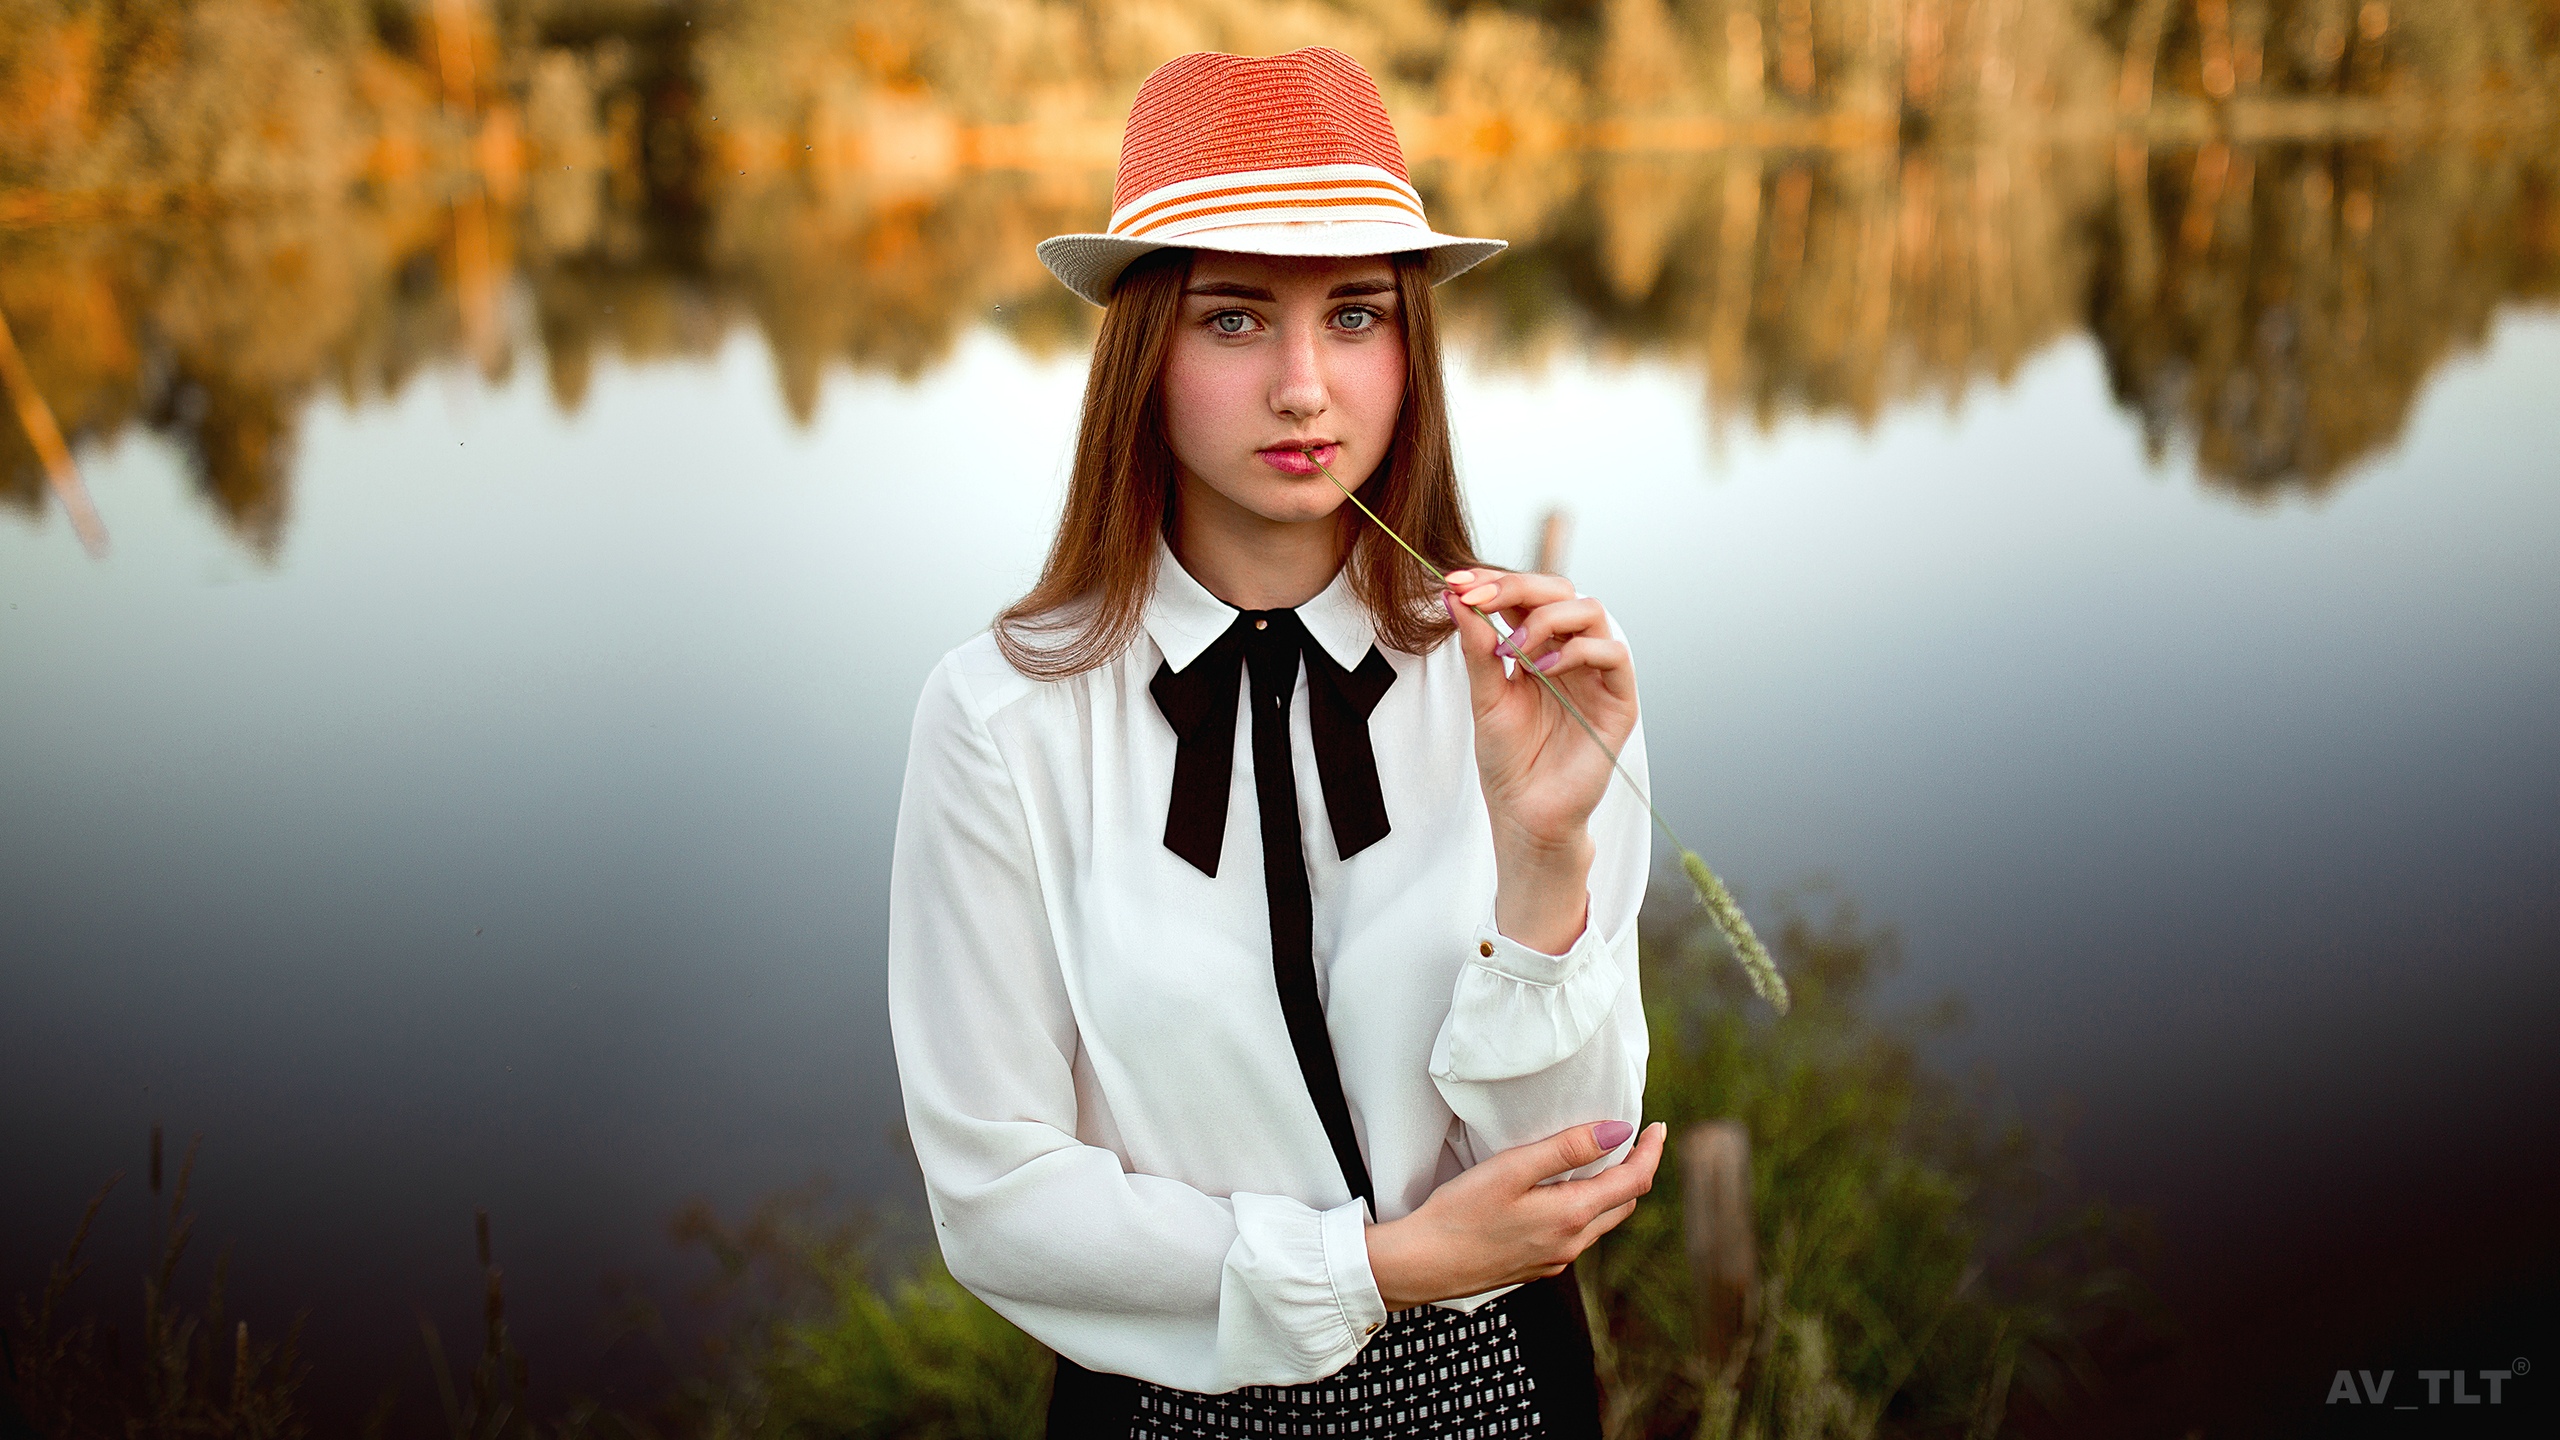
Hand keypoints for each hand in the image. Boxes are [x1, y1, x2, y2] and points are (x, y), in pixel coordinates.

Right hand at [1364, 1120, 1666, 1310]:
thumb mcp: (1512, 1169)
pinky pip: (1576, 1236)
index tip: (1657, 1126)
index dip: (1651, 1152)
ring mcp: (1554, 1260)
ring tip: (1600, 1160)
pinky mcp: (1536, 1267)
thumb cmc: (1459, 1213)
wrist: (1422, 1265)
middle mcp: (1571, 1244)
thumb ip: (1567, 1148)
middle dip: (1634, 1170)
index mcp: (1571, 1217)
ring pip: (1600, 1222)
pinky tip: (1562, 1193)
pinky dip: (1584, 1209)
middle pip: (1623, 1204)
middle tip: (1632, 1138)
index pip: (1634, 1182)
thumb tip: (1617, 1132)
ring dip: (1610, 1191)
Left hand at [1441, 569, 1637, 951]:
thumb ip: (1476, 648)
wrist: (1527, 814)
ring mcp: (1597, 673)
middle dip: (1516, 586)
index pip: (1524, 595)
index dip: (1493, 581)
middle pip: (1559, 590)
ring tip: (1512, 651)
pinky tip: (1542, 671)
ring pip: (1591, 610)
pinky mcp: (1619, 700)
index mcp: (1538, 647)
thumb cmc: (1508, 760)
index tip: (1455, 581)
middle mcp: (1571, 652)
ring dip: (1546, 618)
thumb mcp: (1485, 697)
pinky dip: (1578, 651)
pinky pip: (1613, 654)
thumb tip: (1454, 596)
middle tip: (1477, 597)